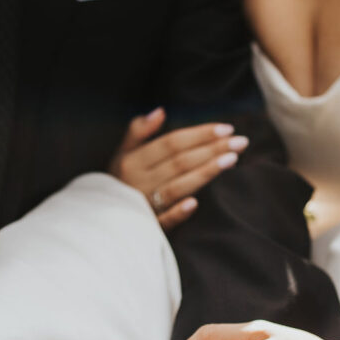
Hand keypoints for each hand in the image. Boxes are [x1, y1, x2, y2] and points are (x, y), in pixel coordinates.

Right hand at [109, 109, 248, 230]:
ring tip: (232, 160)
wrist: (99, 221)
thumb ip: (138, 131)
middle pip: (180, 162)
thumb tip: (160, 111)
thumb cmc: (117, 183)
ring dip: (204, 173)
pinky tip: (195, 203)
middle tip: (240, 142)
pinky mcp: (148, 228)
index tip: (225, 128)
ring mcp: (144, 205)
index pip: (171, 143)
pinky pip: (162, 221)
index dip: (199, 134)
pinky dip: (176, 212)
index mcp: (133, 161)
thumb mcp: (121, 154)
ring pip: (176, 187)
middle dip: (211, 150)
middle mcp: (138, 181)